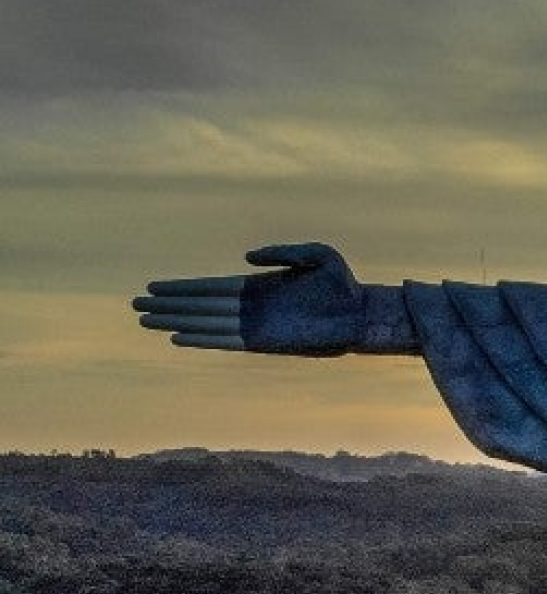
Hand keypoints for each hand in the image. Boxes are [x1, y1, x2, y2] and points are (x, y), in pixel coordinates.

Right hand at [135, 243, 364, 353]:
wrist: (363, 313)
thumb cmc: (343, 284)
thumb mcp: (316, 255)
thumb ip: (280, 252)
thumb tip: (245, 259)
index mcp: (258, 285)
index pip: (211, 287)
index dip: (182, 287)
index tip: (154, 286)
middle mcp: (251, 306)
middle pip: (200, 305)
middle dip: (169, 304)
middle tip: (136, 304)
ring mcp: (256, 324)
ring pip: (206, 323)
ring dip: (176, 322)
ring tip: (146, 320)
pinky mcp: (266, 342)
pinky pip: (226, 341)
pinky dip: (202, 339)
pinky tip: (178, 337)